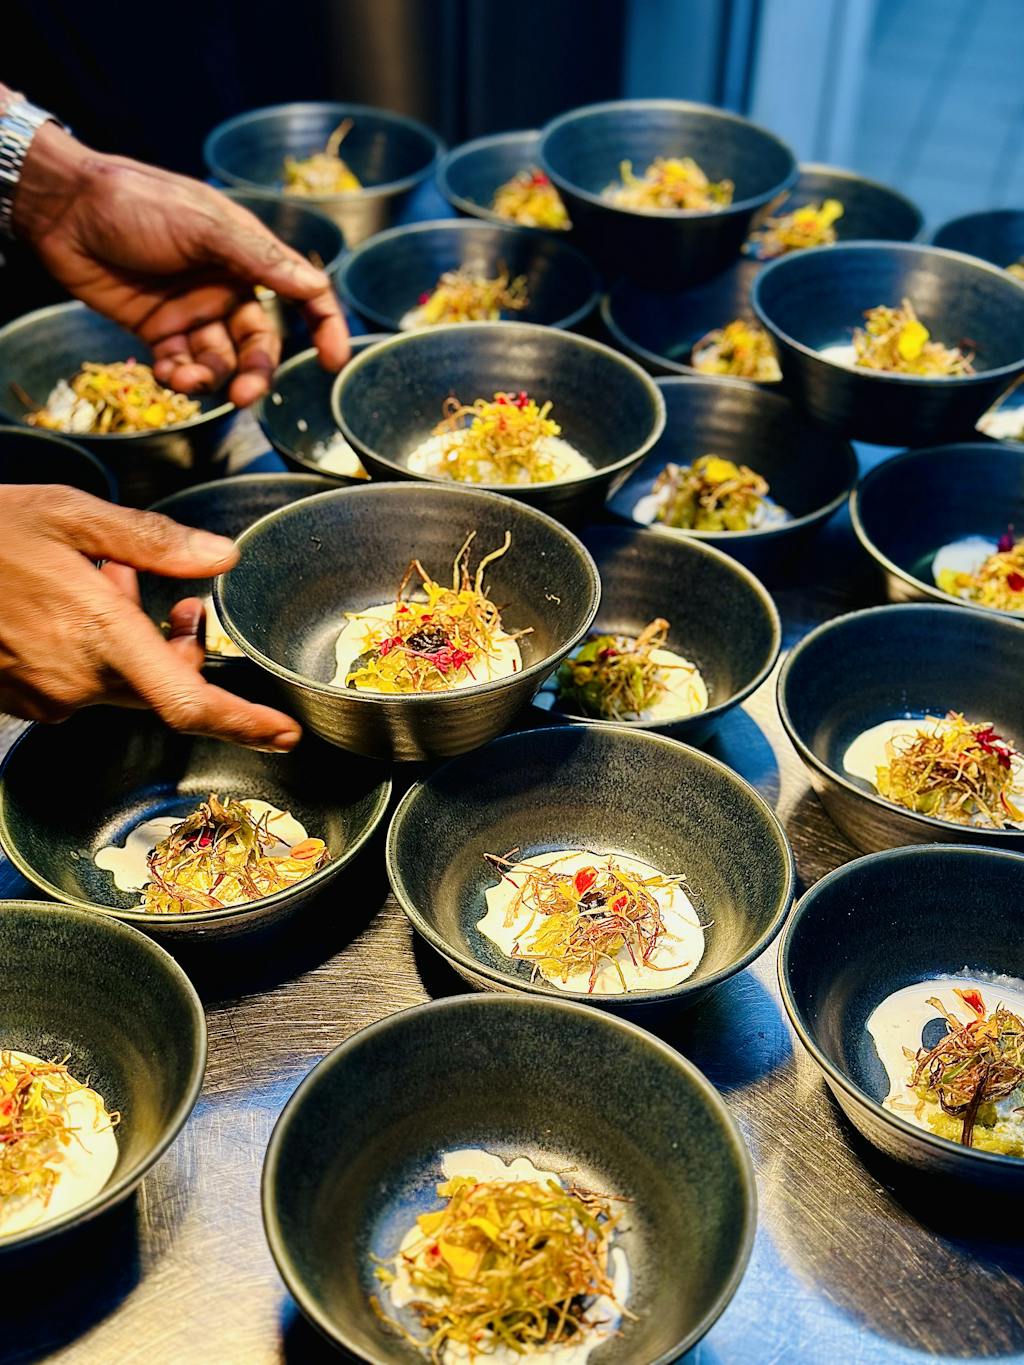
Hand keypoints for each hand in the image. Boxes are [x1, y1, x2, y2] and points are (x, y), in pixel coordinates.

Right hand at [0, 485, 301, 748]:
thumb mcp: (69, 515)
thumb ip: (152, 542)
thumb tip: (221, 557)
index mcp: (101, 637)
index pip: (187, 701)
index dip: (242, 723)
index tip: (284, 735)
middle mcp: (77, 681)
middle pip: (162, 686)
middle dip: (182, 647)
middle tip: (178, 598)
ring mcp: (44, 696)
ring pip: (120, 681)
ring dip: (133, 639)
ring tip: (105, 581)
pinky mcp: (20, 699)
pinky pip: (79, 683)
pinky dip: (93, 649)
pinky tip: (70, 603)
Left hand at [11, 119, 349, 405]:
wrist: (62, 208)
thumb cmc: (137, 202)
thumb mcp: (205, 226)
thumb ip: (260, 260)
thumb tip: (316, 287)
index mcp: (248, 257)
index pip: (301, 295)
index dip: (324, 326)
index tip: (334, 360)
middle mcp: (226, 287)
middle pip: (258, 344)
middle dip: (255, 373)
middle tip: (245, 395)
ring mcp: (192, 312)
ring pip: (221, 361)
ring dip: (212, 379)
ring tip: (188, 380)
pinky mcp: (158, 331)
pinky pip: (182, 366)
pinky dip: (180, 377)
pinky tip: (168, 374)